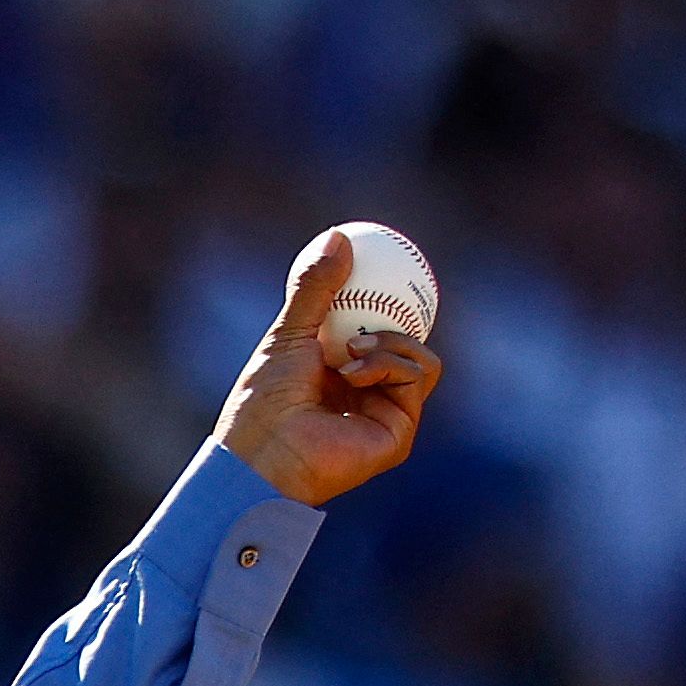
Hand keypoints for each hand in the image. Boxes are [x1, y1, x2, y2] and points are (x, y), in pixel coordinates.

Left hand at [212, 231, 443, 506]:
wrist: (263, 449)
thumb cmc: (265, 398)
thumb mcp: (289, 332)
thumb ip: (315, 288)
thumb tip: (340, 236)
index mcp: (339, 372)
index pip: (378, 333)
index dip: (388, 303)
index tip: (388, 267)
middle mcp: (366, 394)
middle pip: (410, 343)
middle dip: (396, 320)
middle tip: (373, 302)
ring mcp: (385, 414)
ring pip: (423, 358)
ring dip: (393, 341)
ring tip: (353, 348)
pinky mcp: (399, 432)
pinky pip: (419, 376)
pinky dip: (392, 363)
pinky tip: (356, 370)